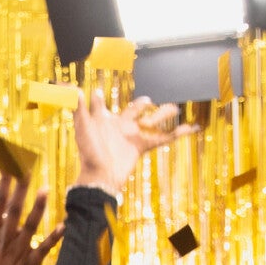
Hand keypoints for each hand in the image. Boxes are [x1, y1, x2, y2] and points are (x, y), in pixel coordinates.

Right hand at [0, 171, 63, 264]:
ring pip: (30, 225)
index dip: (3, 184)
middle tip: (27, 168)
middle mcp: (5, 238)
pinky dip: (54, 237)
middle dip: (20, 188)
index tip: (8, 166)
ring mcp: (19, 250)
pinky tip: (63, 225)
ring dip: (38, 207)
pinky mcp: (31, 263)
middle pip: (14, 208)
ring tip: (45, 189)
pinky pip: (44, 247)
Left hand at [71, 87, 187, 194]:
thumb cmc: (88, 153)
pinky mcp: (141, 146)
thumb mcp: (82, 127)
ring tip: (174, 108)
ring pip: (151, 121)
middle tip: (149, 100)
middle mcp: (118, 125)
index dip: (95, 97)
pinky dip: (177, 133)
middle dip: (142, 104)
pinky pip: (161, 138)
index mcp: (102, 119)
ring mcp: (131, 135)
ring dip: (163, 114)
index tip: (94, 91)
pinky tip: (190, 127)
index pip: (99, 103)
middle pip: (133, 110)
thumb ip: (79, 106)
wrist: (100, 176)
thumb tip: (75, 88)